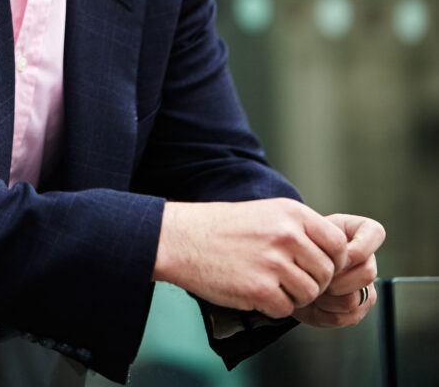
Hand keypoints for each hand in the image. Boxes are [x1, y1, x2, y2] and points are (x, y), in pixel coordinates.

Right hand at [153, 198, 348, 318]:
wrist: (185, 239)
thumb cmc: (227, 228)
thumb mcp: (269, 213)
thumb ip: (302, 229)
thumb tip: (335, 253)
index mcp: (292, 213)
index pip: (338, 245)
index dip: (334, 262)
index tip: (319, 267)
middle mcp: (287, 235)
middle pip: (327, 273)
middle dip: (314, 282)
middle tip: (291, 280)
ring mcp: (273, 262)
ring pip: (309, 294)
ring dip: (294, 296)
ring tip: (271, 284)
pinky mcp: (259, 289)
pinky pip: (287, 309)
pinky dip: (275, 307)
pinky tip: (256, 292)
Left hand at [294, 214, 385, 327]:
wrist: (292, 268)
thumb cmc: (301, 244)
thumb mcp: (309, 233)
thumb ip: (325, 242)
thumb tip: (339, 266)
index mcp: (360, 232)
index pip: (375, 233)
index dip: (357, 248)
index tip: (333, 254)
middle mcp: (368, 259)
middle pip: (367, 273)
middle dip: (336, 278)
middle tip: (315, 276)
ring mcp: (366, 286)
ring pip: (354, 298)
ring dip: (326, 297)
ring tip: (311, 288)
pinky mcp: (360, 308)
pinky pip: (348, 316)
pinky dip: (326, 312)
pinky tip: (315, 303)